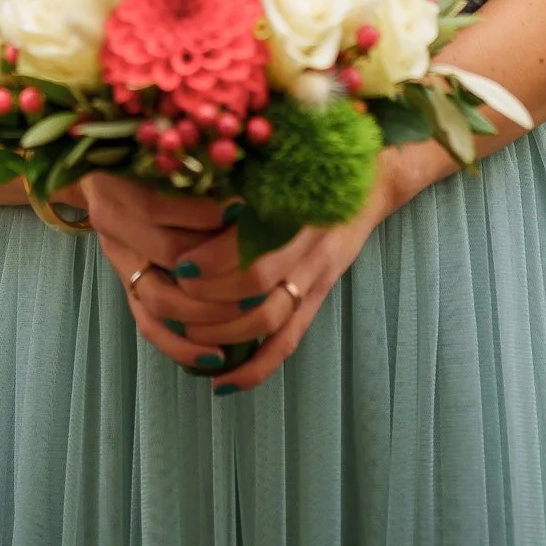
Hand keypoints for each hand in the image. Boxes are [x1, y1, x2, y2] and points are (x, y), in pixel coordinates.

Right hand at [81, 175, 252, 377]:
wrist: (100, 172)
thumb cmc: (146, 158)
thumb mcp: (165, 155)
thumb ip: (195, 169)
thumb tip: (244, 187)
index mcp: (120, 185)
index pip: (160, 207)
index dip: (204, 212)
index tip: (245, 208)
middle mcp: (112, 225)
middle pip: (168, 254)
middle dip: (220, 265)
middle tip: (265, 267)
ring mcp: (119, 260)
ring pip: (160, 301)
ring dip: (209, 312)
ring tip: (252, 311)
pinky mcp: (127, 288)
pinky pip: (150, 327)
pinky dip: (183, 346)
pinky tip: (217, 356)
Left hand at [136, 140, 456, 390]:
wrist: (373, 180)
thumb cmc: (317, 163)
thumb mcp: (283, 162)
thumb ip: (245, 176)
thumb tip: (189, 182)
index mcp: (295, 212)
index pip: (253, 248)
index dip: (215, 261)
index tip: (181, 263)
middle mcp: (307, 249)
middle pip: (256, 290)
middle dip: (209, 302)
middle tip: (172, 300)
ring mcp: (315, 278)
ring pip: (269, 321)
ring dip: (224, 335)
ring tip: (185, 335)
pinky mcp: (318, 298)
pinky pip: (288, 343)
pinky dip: (256, 368)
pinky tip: (222, 384)